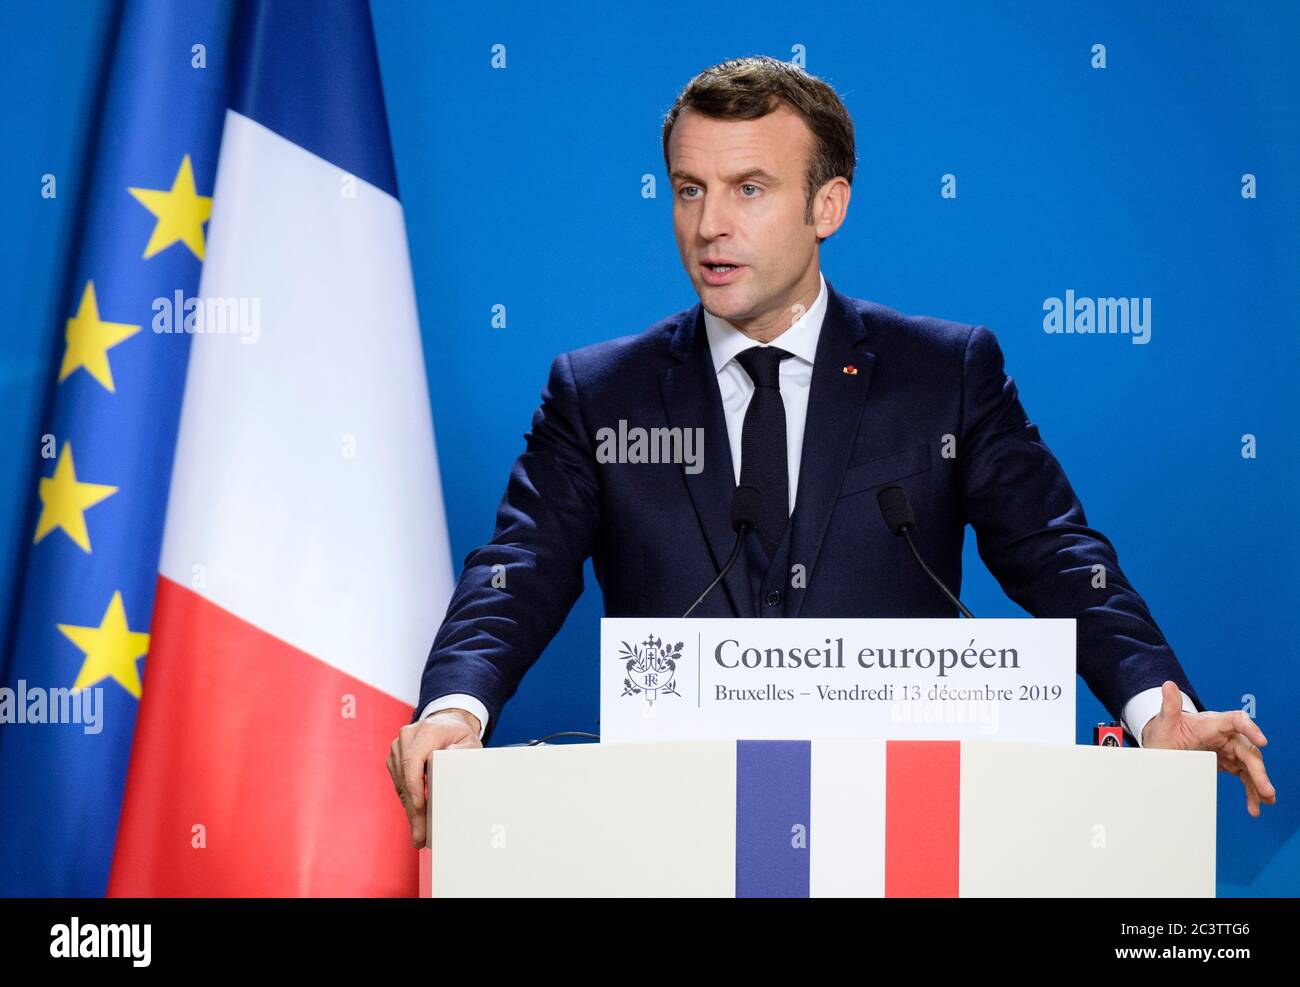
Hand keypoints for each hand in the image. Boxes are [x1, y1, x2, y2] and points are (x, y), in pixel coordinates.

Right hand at [386, 708, 482, 847]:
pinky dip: (408, 800)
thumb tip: (449, 761)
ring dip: (410, 809)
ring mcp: (398, 747)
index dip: (414, 786)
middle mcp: (407, 737)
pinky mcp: (395, 758)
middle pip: (405, 777)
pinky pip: (399, 783)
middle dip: (413, 809)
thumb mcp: (470, 741)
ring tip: (419, 833)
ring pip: (400, 784)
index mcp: (426, 731)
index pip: (413, 760)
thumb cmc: (460, 735)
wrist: (447, 722)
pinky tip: (416, 818)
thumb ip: (463, 751)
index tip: (419, 807)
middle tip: (420, 835)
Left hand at [1140, 681, 1275, 817]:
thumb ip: (1168, 706)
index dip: (1250, 729)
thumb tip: (1167, 685)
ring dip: (1259, 783)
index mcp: (1211, 723)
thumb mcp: (1164, 723)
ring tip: (1266, 801)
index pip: (1235, 721)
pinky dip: (1251, 789)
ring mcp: (1228, 749)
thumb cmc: (1164, 731)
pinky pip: (1244, 775)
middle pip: (1247, 749)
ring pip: (1249, 765)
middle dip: (1258, 770)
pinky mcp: (1228, 761)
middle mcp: (1224, 735)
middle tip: (1267, 790)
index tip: (1262, 742)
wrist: (1161, 743)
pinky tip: (1255, 804)